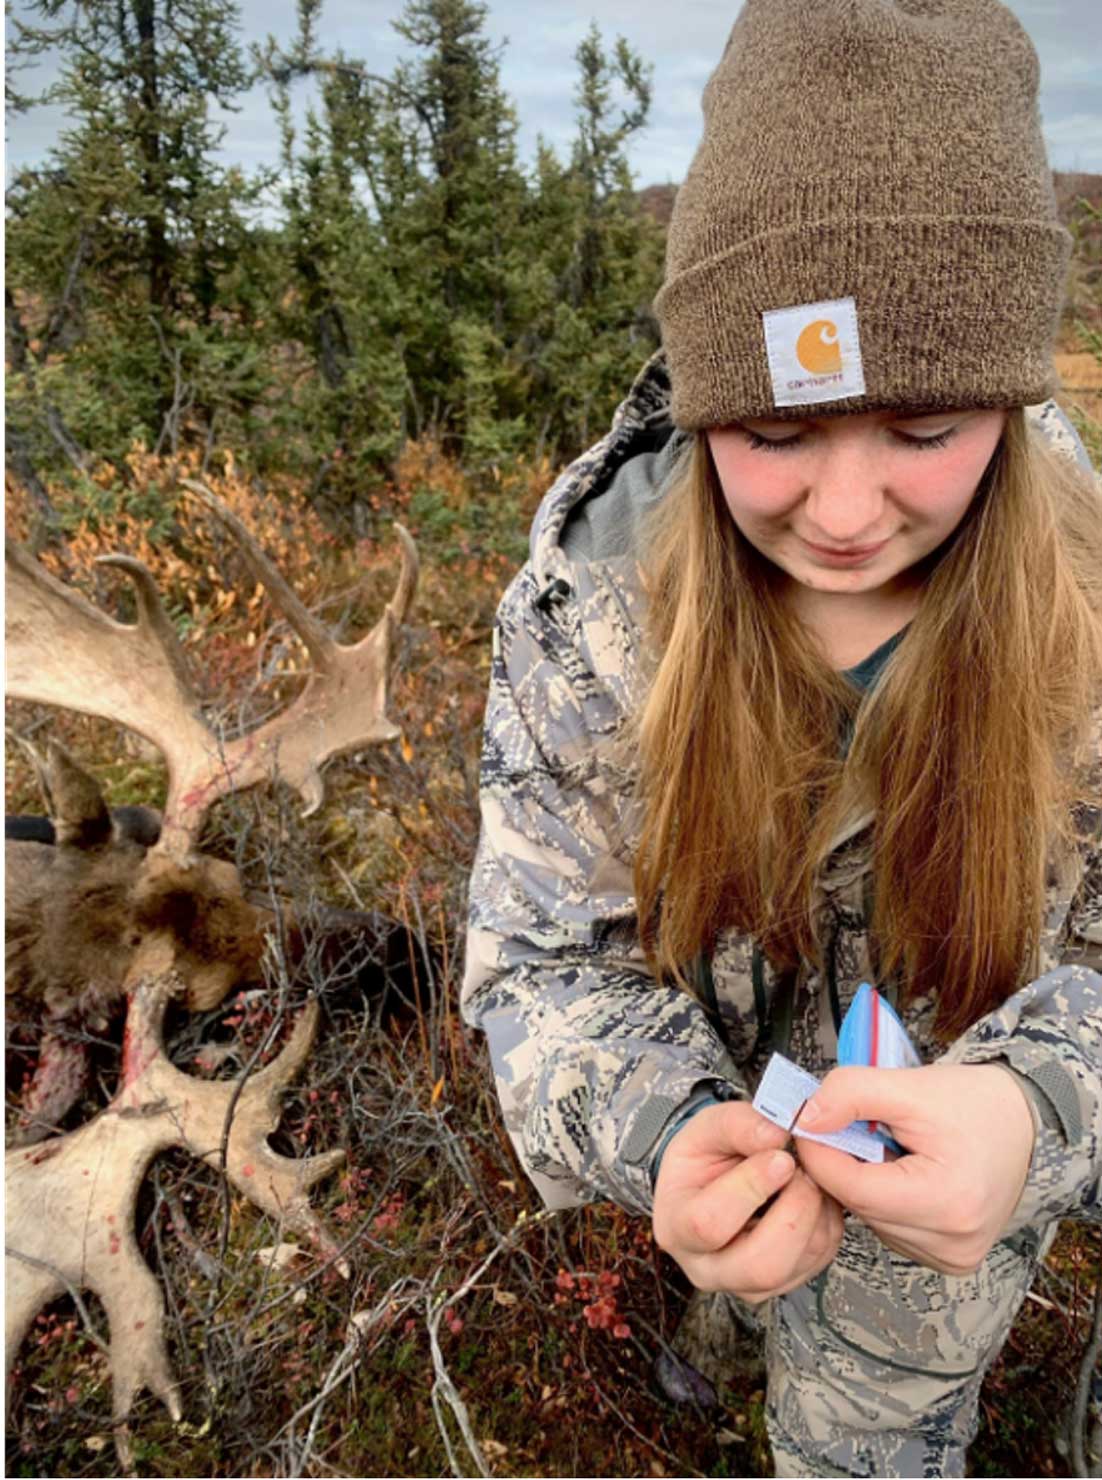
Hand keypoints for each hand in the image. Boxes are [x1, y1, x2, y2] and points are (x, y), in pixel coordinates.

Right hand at [652, 1101, 844, 1303]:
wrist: (714, 1180)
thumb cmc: (705, 1156)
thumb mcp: (708, 1127)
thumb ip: (738, 1125)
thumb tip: (777, 1135)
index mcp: (676, 1228)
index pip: (710, 1225)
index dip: (751, 1189)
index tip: (780, 1157)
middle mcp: (709, 1268)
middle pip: (761, 1266)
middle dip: (795, 1212)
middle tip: (802, 1172)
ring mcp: (749, 1283)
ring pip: (798, 1265)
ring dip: (816, 1213)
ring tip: (807, 1175)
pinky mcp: (786, 1281)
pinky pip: (820, 1258)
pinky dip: (827, 1221)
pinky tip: (812, 1194)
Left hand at [793, 1064, 1035, 1274]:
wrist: (1025, 1124)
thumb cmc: (975, 1104)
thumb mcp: (910, 1085)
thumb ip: (851, 1094)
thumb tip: (805, 1119)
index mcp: (947, 1202)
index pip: (851, 1186)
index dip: (818, 1151)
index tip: (805, 1120)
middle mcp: (951, 1243)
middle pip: (858, 1204)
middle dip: (841, 1162)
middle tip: (847, 1124)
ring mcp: (951, 1257)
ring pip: (869, 1219)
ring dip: (862, 1181)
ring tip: (887, 1146)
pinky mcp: (948, 1259)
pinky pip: (889, 1227)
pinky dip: (883, 1198)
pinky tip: (901, 1172)